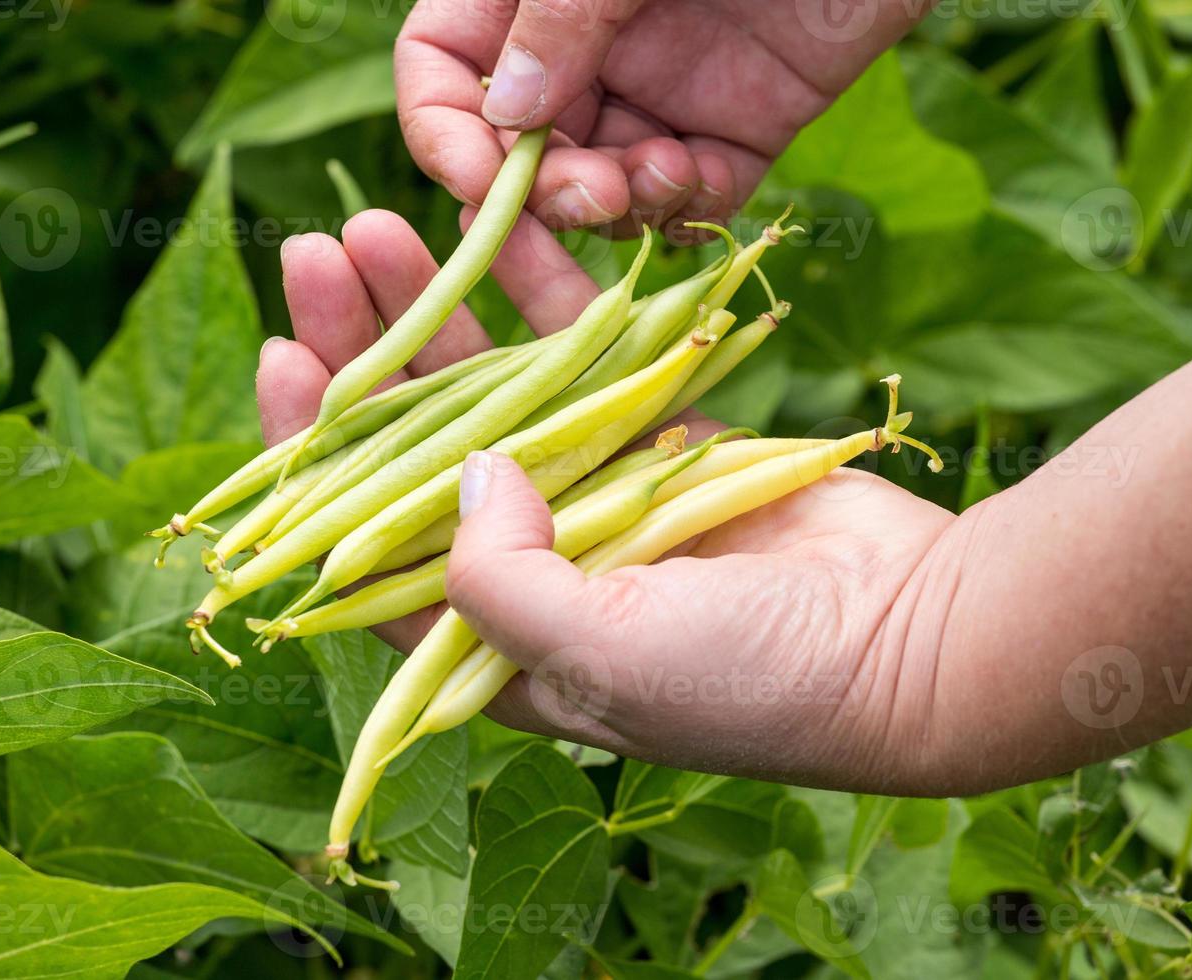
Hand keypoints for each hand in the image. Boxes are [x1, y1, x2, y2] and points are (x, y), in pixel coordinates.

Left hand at [257, 207, 956, 792]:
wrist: (906, 639)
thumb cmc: (751, 682)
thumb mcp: (602, 658)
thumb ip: (502, 580)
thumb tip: (463, 474)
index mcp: (493, 642)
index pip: (368, 546)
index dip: (312, 460)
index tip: (286, 364)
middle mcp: (531, 566)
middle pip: (415, 450)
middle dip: (362, 357)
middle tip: (315, 262)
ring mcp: (594, 496)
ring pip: (489, 389)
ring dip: (435, 312)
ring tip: (376, 226)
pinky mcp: (658, 439)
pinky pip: (582, 357)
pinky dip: (540, 298)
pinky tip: (486, 233)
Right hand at [395, 0, 924, 237]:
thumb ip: (563, 16)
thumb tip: (504, 114)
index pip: (445, 69)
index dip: (446, 132)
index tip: (483, 179)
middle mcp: (588, 47)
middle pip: (520, 151)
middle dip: (542, 195)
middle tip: (591, 197)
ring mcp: (663, 90)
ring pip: (602, 189)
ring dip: (617, 204)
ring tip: (662, 171)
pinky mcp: (742, 125)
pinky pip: (691, 198)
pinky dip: (685, 207)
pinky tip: (700, 176)